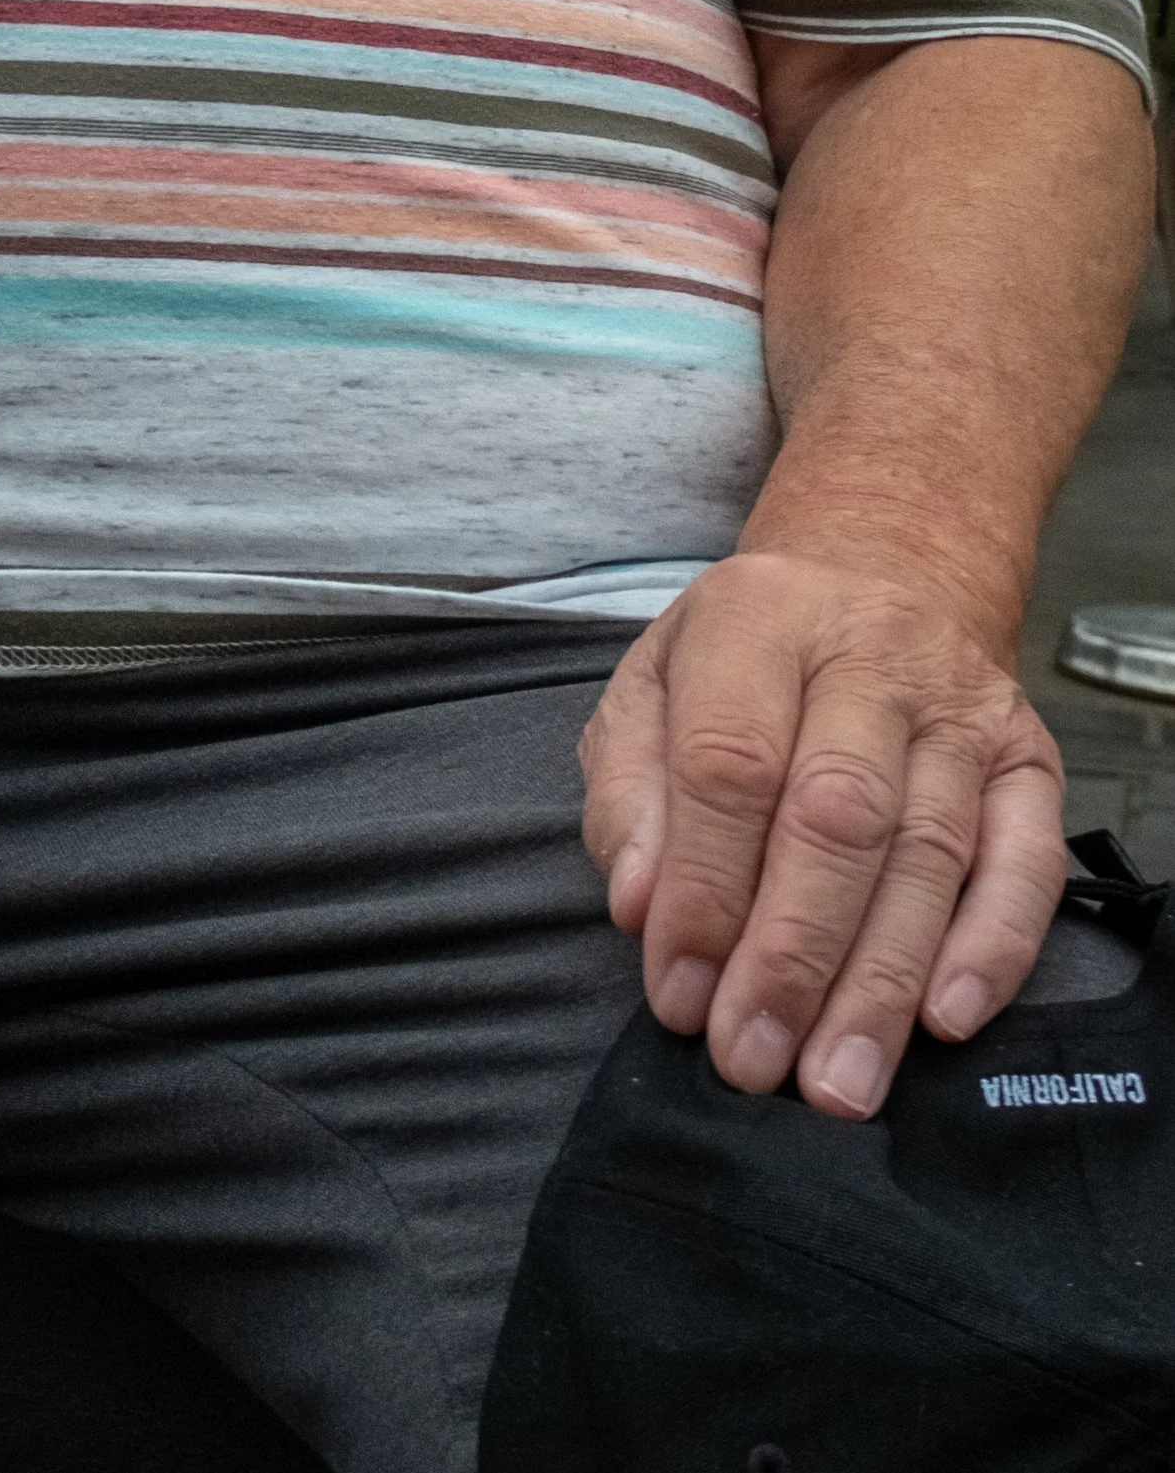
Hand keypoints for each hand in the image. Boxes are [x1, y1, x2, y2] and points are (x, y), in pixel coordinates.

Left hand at [578, 548, 1065, 1118]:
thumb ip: (629, 793)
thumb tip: (638, 907)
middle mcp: (870, 650)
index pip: (729, 763)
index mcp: (757, 614)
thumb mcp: (652, 687)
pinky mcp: (1031, 756)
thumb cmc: (746, 663)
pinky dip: (992, 947)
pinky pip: (1028, 861)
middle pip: (836, 815)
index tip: (680, 997)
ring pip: (928, 851)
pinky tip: (945, 1021)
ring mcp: (961, 704)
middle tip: (754, 1060)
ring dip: (880, 982)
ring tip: (835, 1083)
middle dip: (791, 955)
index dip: (704, 890)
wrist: (880, 576)